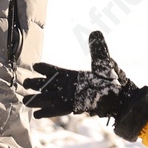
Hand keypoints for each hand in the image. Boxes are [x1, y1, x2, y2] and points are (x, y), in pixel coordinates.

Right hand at [22, 30, 147, 138]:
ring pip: (50, 98)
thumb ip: (98, 49)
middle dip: (37, 84)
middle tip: (25, 83)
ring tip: (25, 100)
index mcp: (75, 76)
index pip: (57, 71)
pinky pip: (58, 110)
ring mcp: (72, 98)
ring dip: (38, 99)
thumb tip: (95, 32)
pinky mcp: (75, 107)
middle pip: (49, 85)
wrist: (122, 99)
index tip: (35, 66)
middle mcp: (71, 87)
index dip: (46, 69)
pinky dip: (47, 112)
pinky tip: (37, 115)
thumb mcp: (104, 63)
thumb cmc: (113, 82)